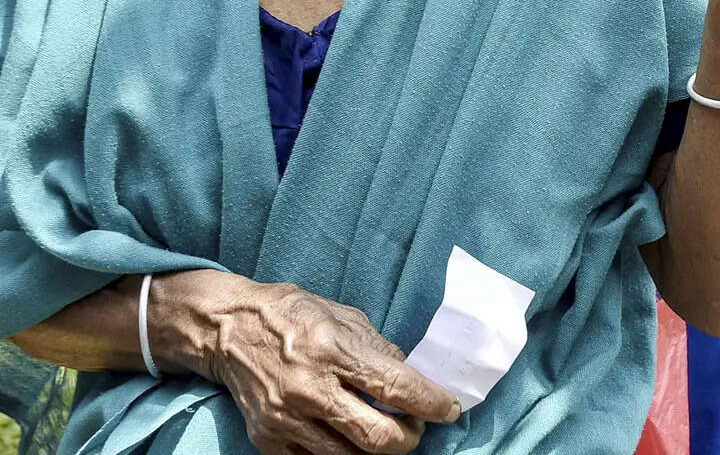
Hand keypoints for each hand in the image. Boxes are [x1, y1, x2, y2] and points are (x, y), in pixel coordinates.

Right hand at [184, 274, 456, 454]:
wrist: (231, 329)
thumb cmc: (297, 316)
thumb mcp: (347, 318)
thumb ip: (381, 351)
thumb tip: (415, 381)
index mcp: (333, 350)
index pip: (397, 388)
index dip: (432, 404)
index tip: (450, 409)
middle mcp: (309, 388)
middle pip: (377, 437)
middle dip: (409, 438)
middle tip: (416, 426)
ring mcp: (286, 419)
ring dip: (379, 451)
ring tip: (386, 431)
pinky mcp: (268, 439)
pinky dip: (342, 454)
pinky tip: (350, 437)